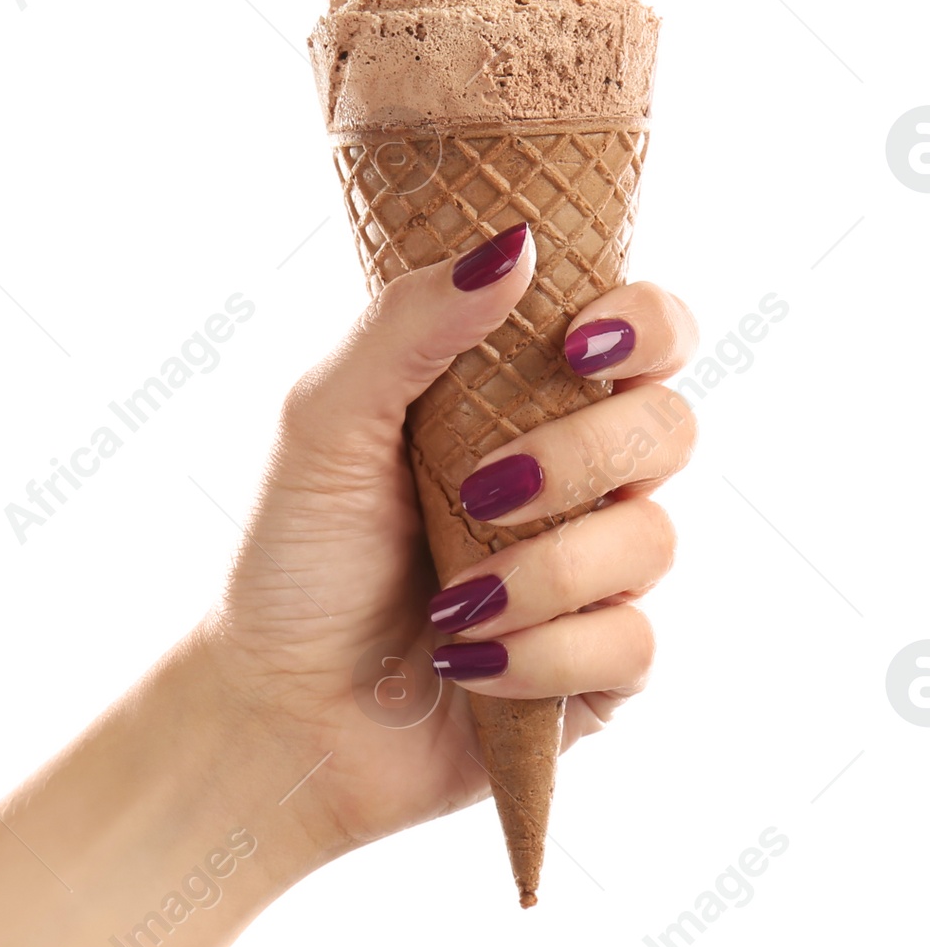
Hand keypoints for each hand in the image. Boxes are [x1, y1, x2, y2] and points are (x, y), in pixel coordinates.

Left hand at [195, 229, 696, 860]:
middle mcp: (577, 479)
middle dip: (578, 457)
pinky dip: (542, 654)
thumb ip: (408, 326)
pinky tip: (465, 662)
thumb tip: (518, 241)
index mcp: (522, 403)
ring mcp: (594, 574)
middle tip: (477, 491)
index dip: (646, 322)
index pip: (646, 332)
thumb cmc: (297, 555)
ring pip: (653, 541)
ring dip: (543, 570)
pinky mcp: (598, 670)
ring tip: (451, 600)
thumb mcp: (325, 424)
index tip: (579, 342)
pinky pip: (632, 644)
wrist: (277, 705)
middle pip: (669, 427)